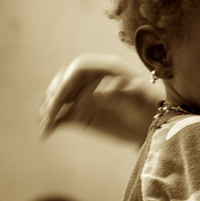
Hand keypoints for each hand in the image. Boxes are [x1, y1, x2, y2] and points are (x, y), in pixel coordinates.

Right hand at [38, 54, 159, 142]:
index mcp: (107, 68)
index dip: (68, 80)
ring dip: (48, 109)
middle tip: (50, 115)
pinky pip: (60, 115)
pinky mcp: (79, 113)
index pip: (79, 67)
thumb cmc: (151, 108)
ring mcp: (84, 96)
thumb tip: (98, 90)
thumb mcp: (142, 99)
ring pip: (58, 97)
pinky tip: (45, 133)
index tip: (61, 98)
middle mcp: (91, 80)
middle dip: (55, 96)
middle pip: (64, 81)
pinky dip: (50, 123)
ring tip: (46, 125)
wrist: (154, 126)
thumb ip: (123, 92)